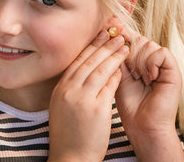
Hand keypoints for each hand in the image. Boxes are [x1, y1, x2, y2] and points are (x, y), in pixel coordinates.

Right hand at [48, 30, 128, 161]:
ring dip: (113, 55)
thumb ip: (72, 89)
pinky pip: (109, 85)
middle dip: (103, 45)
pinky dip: (116, 73)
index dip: (90, 46)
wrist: (70, 158)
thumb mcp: (63, 107)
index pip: (77, 61)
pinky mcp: (96, 109)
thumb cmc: (69, 134)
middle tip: (115, 33)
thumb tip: (85, 72)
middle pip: (88, 61)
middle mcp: (69, 91)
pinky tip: (123, 66)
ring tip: (123, 45)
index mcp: (60, 89)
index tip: (100, 35)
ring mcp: (82, 99)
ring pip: (100, 69)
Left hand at [114, 27, 183, 160]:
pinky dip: (152, 63)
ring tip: (138, 78)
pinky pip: (162, 53)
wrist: (143, 127)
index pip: (132, 39)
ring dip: (140, 60)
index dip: (121, 33)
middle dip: (130, 52)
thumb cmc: (130, 106)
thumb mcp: (119, 77)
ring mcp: (164, 66)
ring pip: (149, 44)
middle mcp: (153, 62)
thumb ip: (117, 57)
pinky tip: (148, 78)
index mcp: (140, 62)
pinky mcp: (174, 72)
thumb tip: (111, 34)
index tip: (111, 29)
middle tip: (130, 73)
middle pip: (139, 39)